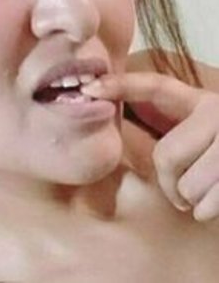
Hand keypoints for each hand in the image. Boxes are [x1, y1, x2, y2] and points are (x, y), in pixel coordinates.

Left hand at [82, 72, 218, 221]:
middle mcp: (217, 113)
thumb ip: (170, 125)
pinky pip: (205, 204)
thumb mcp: (201, 130)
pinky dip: (206, 210)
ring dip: (189, 197)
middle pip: (166, 156)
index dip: (119, 85)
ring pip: (185, 185)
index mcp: (201, 101)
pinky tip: (216, 200)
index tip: (88, 88)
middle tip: (180, 188)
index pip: (153, 86)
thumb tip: (118, 121)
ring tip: (204, 189)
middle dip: (168, 181)